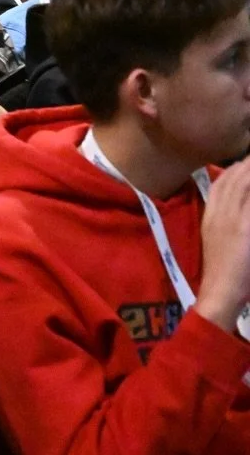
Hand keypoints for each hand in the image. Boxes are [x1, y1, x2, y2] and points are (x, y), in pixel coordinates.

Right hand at [196, 159, 249, 333]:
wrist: (221, 291)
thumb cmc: (223, 273)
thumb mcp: (217, 242)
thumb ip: (226, 225)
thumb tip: (238, 216)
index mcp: (209, 217)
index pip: (219, 186)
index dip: (232, 170)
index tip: (242, 162)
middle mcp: (218, 214)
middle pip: (232, 181)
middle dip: (245, 166)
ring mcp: (232, 220)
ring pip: (242, 186)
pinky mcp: (244, 228)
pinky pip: (249, 201)